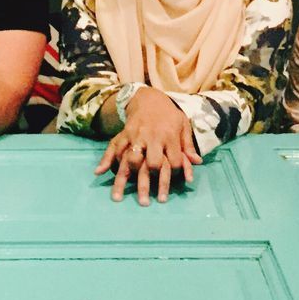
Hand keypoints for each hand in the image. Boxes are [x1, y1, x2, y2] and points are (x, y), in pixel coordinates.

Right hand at [94, 89, 201, 205]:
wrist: (149, 98)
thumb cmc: (169, 115)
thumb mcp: (183, 126)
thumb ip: (188, 145)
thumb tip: (198, 163)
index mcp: (169, 136)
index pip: (174, 161)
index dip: (175, 175)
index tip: (173, 185)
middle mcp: (152, 137)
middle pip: (152, 163)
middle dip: (149, 182)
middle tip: (145, 201)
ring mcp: (136, 136)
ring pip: (130, 159)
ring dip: (125, 177)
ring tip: (119, 196)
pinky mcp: (124, 134)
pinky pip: (114, 147)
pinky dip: (107, 159)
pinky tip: (100, 172)